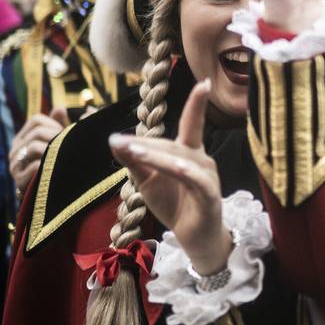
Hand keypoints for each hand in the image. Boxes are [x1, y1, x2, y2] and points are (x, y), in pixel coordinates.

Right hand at [9, 107, 68, 193]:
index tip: (63, 135)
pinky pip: (35, 167)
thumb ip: (59, 124)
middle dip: (56, 138)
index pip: (37, 120)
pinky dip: (48, 167)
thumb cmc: (58, 162)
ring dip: (53, 151)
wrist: (50, 194)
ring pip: (34, 147)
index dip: (54, 124)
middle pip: (37, 132)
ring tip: (61, 158)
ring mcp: (15, 166)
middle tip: (66, 148)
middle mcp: (15, 150)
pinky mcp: (19, 181)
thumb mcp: (60, 141)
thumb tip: (60, 108)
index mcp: (23, 138)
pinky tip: (55, 170)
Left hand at [109, 81, 231, 274]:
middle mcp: (202, 160)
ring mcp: (208, 177)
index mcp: (190, 153)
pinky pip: (196, 179)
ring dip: (157, 154)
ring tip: (133, 151)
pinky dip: (184, 170)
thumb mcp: (149, 183)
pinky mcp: (210, 195)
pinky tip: (176, 165)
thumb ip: (135, 162)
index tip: (204, 83)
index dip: (197, 104)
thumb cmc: (176, 206)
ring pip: (182, 158)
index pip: (192, 123)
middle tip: (117, 141)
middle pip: (174, 143)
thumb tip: (114, 140)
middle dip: (145, 142)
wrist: (196, 240)